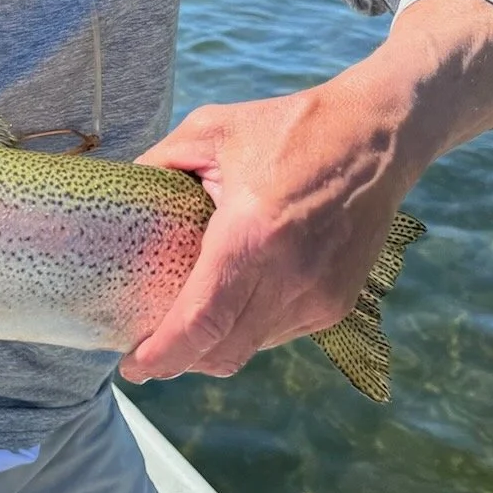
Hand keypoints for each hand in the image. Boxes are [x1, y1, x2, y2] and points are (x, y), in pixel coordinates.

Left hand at [119, 0, 492, 385]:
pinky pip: (278, 335)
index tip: (130, 364)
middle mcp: (290, 276)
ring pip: (249, 349)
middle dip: (177, 363)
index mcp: (253, 234)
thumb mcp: (209, 131)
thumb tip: (116, 197)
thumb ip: (157, 165)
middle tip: (143, 354)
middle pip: (221, 352)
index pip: (200, 322)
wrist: (376, 137)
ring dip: (212, 350)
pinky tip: (230, 308)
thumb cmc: (289, 128)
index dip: (162, 355)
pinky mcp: (336, 303)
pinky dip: (246, 331)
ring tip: (182, 330)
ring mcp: (319, 296)